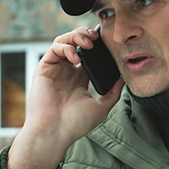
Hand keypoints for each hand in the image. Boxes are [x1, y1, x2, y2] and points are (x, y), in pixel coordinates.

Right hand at [7, 27, 123, 168]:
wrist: (55, 132)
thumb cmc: (75, 124)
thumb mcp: (101, 107)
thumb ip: (113, 92)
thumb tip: (124, 78)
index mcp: (80, 79)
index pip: (89, 55)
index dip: (98, 46)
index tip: (109, 41)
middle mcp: (67, 72)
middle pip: (76, 44)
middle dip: (87, 35)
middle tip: (98, 35)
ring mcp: (55, 69)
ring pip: (64, 42)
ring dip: (76, 37)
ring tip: (89, 42)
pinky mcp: (44, 68)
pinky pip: (53, 49)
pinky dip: (65, 47)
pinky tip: (75, 56)